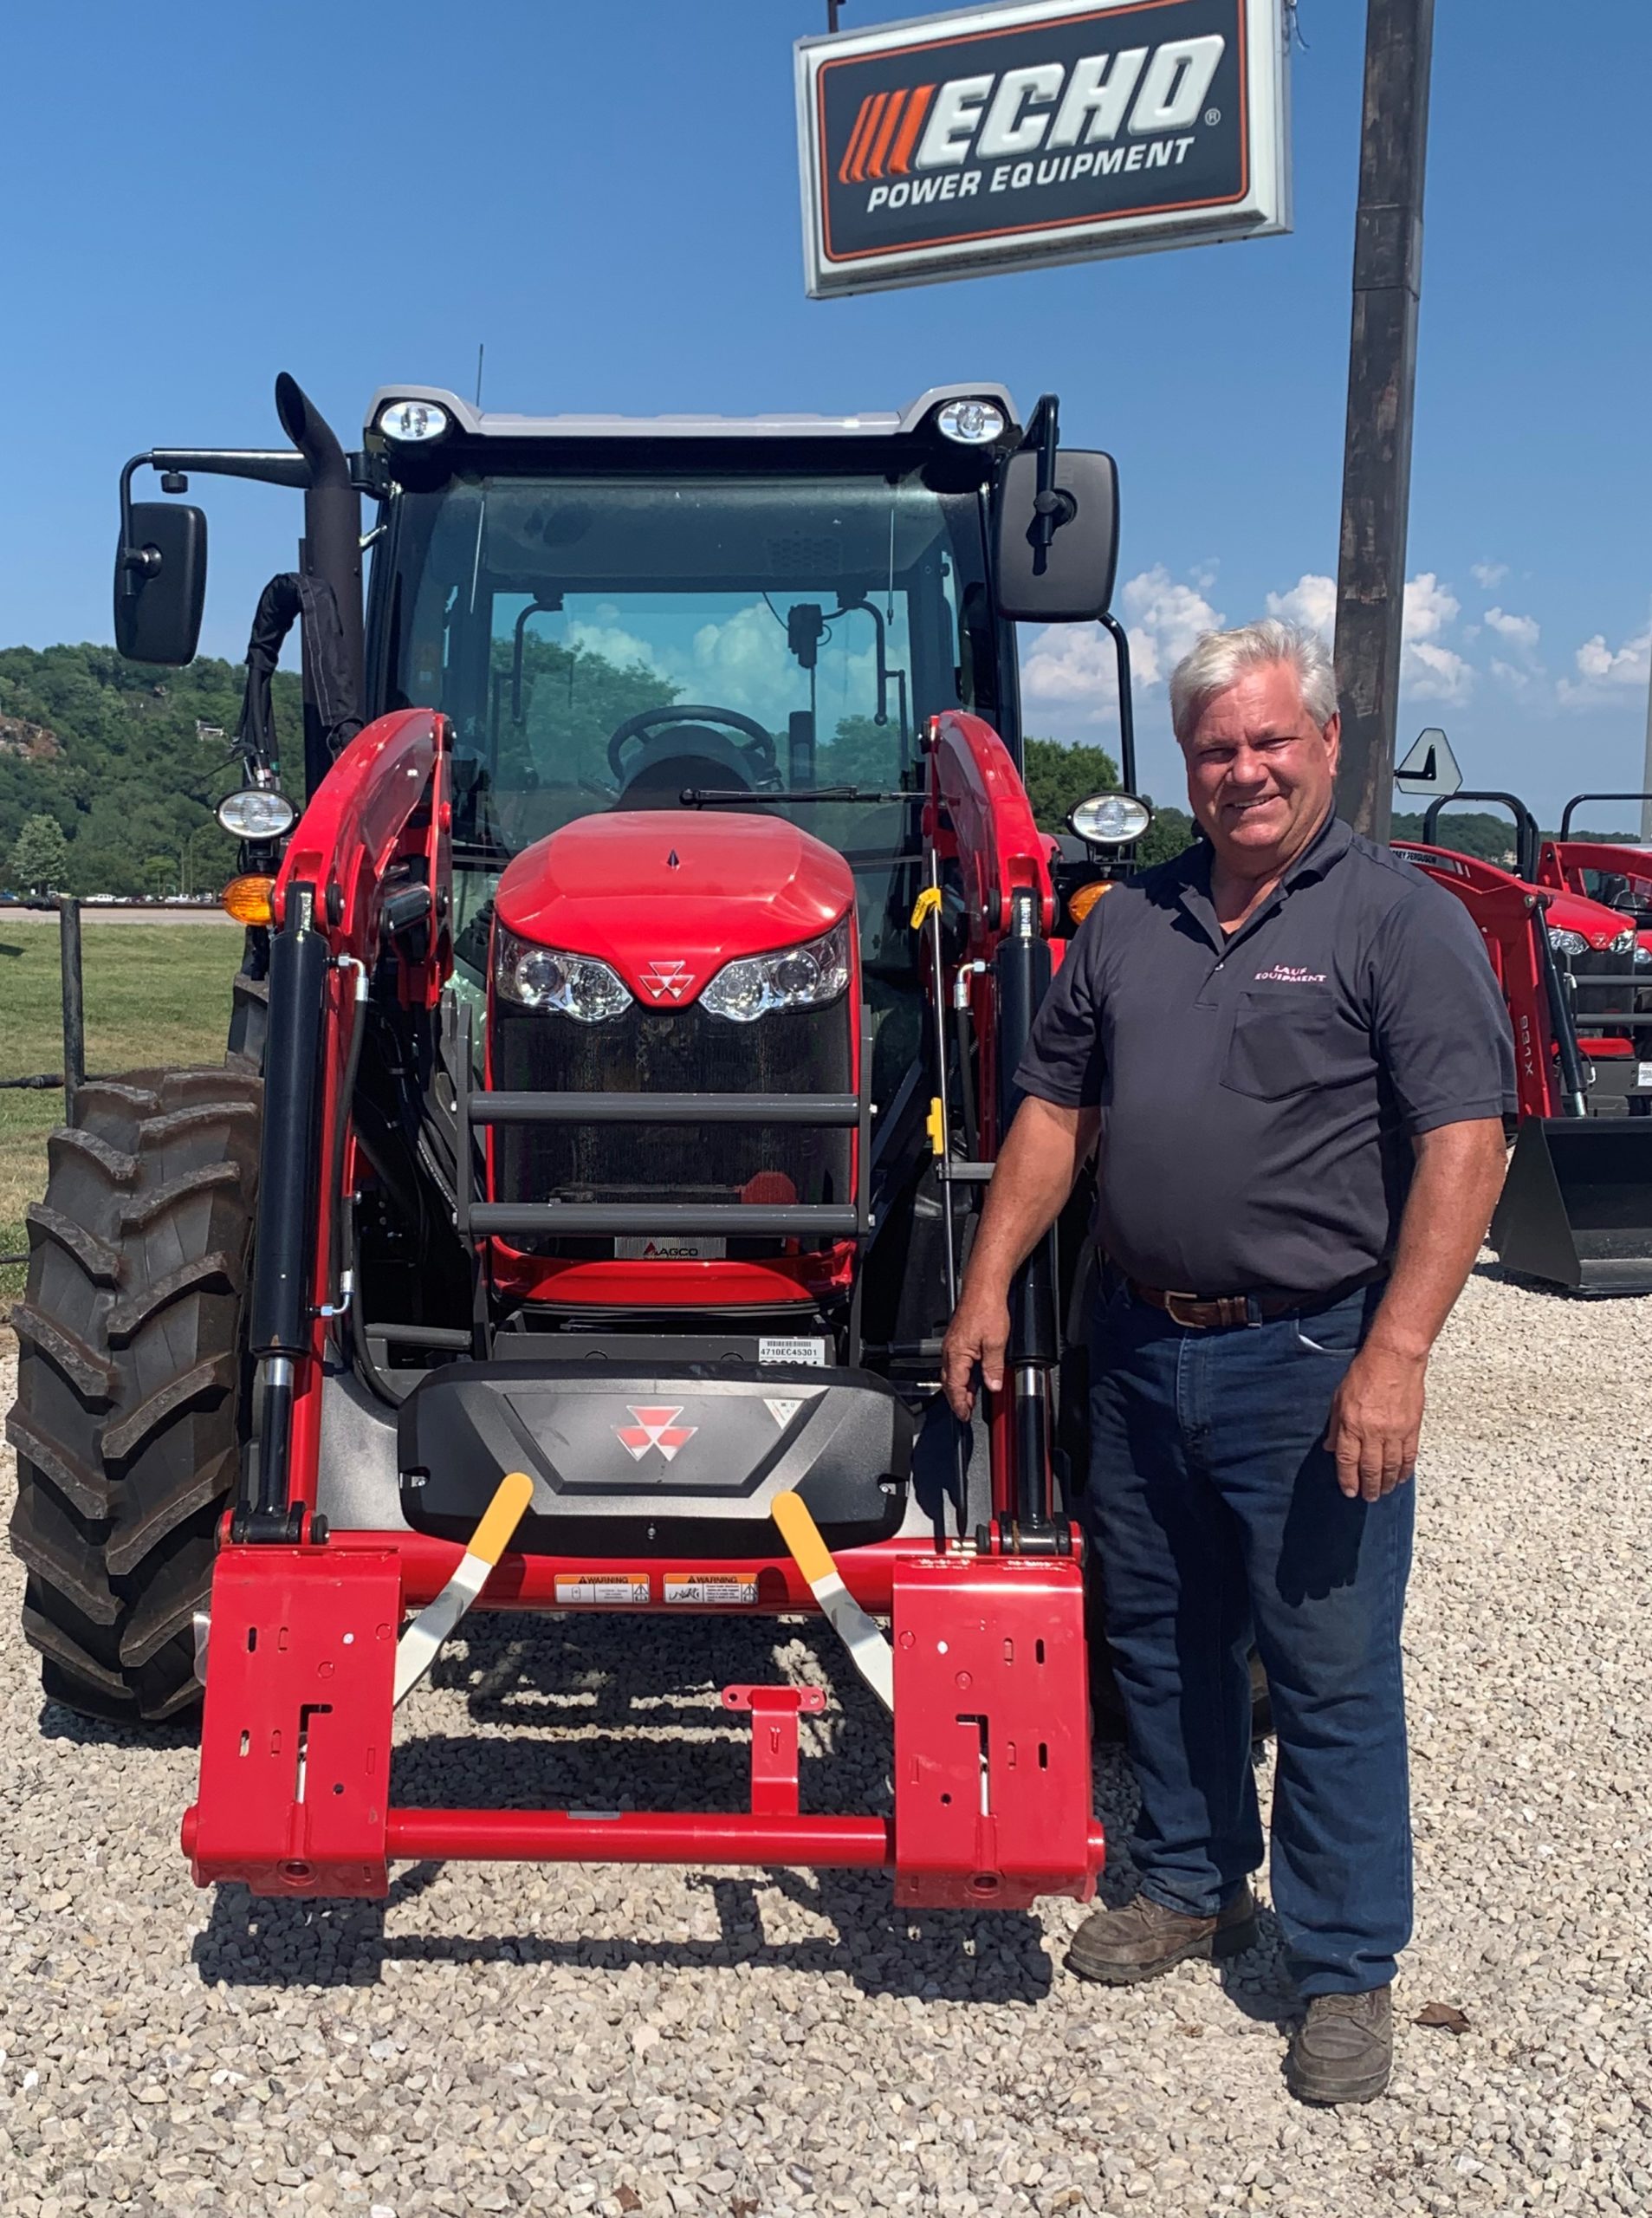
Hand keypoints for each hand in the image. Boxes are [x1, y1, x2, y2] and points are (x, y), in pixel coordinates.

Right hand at [940, 1285, 1011, 1420]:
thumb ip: (994, 1368)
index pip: (955, 1386)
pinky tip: (972, 1378)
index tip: (964, 1415)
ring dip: (960, 1387)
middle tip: (966, 1412)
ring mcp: (952, 1344)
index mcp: (957, 1354)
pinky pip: (956, 1363)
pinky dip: (962, 1375)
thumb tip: (993, 1386)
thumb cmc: (987, 1308)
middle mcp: (950, 1350)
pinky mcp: (958, 1338)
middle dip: (957, 1399)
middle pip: (949, 1382)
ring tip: (970, 1399)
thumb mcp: (996, 1343)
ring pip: (952, 1373)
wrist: (983, 1288)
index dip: (960, 1403)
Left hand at [1323, 1342, 1425, 1500]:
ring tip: (1384, 1492)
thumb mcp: (1339, 1398)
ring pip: (1391, 1466)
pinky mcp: (1411, 1428)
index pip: (1348, 1460)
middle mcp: (1373, 1432)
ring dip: (1387, 1482)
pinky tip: (1402, 1478)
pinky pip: (1409, 1456)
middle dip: (1369, 1486)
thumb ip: (1336, 1426)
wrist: (1394, 1359)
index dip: (1348, 1479)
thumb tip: (1331, 1448)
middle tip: (1368, 1498)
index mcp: (1352, 1424)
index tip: (1349, 1491)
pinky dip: (1405, 1470)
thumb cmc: (1364, 1373)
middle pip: (1371, 1468)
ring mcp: (1394, 1432)